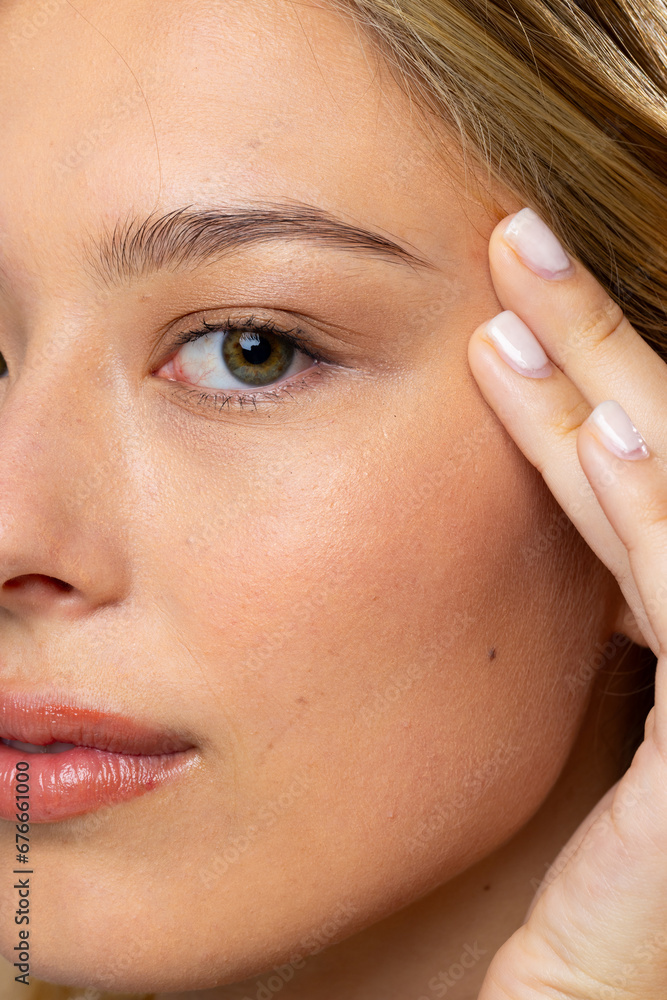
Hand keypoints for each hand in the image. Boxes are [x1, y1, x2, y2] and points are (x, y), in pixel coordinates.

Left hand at [468, 208, 666, 999]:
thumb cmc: (573, 908)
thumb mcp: (570, 740)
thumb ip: (585, 633)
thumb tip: (547, 516)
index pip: (630, 491)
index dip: (578, 398)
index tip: (504, 329)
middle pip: (660, 463)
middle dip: (597, 349)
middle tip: (519, 249)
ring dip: (606, 391)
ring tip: (526, 299)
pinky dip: (645, 508)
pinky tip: (592, 430)